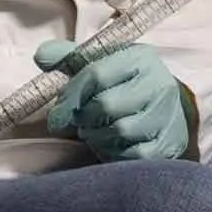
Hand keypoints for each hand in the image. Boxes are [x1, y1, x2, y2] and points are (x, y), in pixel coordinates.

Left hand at [38, 35, 196, 163]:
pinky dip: (115, 153)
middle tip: (79, 121)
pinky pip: (134, 155)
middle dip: (83, 117)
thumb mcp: (100, 61)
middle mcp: (159, 84)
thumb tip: (40, 56)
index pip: (96, 74)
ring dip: (96, 136)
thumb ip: (69, 58)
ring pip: (120, 131)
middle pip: (106, 105)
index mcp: (140, 58)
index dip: (70, 95)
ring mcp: (167, 115)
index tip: (56, 114)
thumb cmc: (125, 82)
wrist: (169, 105)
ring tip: (94, 131)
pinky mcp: (171, 143)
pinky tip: (111, 145)